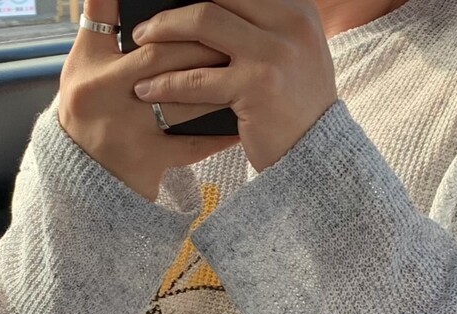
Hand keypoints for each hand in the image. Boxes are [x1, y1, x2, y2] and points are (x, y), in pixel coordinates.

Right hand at [58, 0, 241, 202]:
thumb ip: (101, 19)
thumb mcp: (84, 60)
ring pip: (179, 101)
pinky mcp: (146, 160)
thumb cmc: (86, 106)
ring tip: (238, 71)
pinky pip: (190, 146)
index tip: (191, 4)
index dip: (158, 17)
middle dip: (197, 44)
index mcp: (94, 66)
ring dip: (212, 85)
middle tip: (229, 36)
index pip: (117, 23)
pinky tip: (239, 125)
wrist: (78, 171)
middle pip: (159, 59)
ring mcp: (128, 130)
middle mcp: (108, 95)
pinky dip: (217, 136)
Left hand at [129, 0, 339, 173]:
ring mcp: (274, 53)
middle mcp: (289, 22)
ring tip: (140, 48)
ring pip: (204, 22)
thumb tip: (208, 12)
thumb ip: (263, 27)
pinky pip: (199, 78)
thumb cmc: (295, 108)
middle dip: (173, 9)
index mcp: (296, 8)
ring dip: (163, 33)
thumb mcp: (292, 54)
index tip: (171, 1)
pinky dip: (167, 82)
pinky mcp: (256, 87)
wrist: (316, 156)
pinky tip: (147, 89)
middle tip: (145, 27)